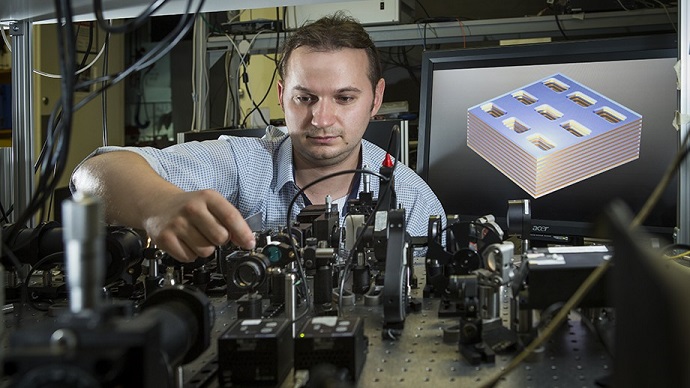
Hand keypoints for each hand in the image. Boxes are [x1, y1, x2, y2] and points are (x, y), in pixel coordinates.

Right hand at [141, 189, 255, 262]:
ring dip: (205, 248)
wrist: (158, 205)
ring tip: (196, 236)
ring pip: (206, 251)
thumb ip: (230, 220)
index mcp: (207, 197)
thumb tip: (246, 240)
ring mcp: (177, 223)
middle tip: (211, 233)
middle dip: (220, 240)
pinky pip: (189, 257)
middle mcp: (191, 208)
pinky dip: (190, 254)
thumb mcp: (211, 204)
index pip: (231, 216)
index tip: (249, 243)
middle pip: (220, 237)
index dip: (243, 233)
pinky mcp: (165, 238)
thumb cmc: (189, 206)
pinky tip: (185, 242)